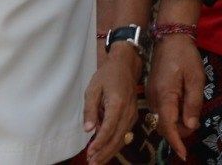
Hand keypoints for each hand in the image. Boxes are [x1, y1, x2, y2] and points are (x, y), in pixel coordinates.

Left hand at [83, 43, 142, 163]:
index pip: (108, 129)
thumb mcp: (93, 88)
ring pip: (122, 139)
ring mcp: (132, 116)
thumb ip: (90, 109)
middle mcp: (128, 113)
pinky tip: (105, 150)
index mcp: (117, 104)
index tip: (90, 153)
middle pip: (117, 139)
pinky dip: (115, 144)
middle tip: (92, 163)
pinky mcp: (132, 118)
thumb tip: (88, 130)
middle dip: (104, 153)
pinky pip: (124, 135)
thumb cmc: (107, 75)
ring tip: (97, 161)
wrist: (125, 66)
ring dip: (109, 152)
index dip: (99, 143)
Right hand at [146, 35, 204, 158]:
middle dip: (178, 132)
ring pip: (161, 119)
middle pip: (163, 125)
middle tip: (194, 124)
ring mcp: (150, 94)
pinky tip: (181, 107)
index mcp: (164, 95)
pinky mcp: (151, 91)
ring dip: (175, 123)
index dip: (176, 141)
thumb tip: (190, 126)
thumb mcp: (196, 79)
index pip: (168, 126)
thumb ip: (193, 103)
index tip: (183, 154)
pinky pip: (159, 110)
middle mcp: (153, 97)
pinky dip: (170, 115)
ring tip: (190, 115)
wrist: (170, 38)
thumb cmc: (185, 56)